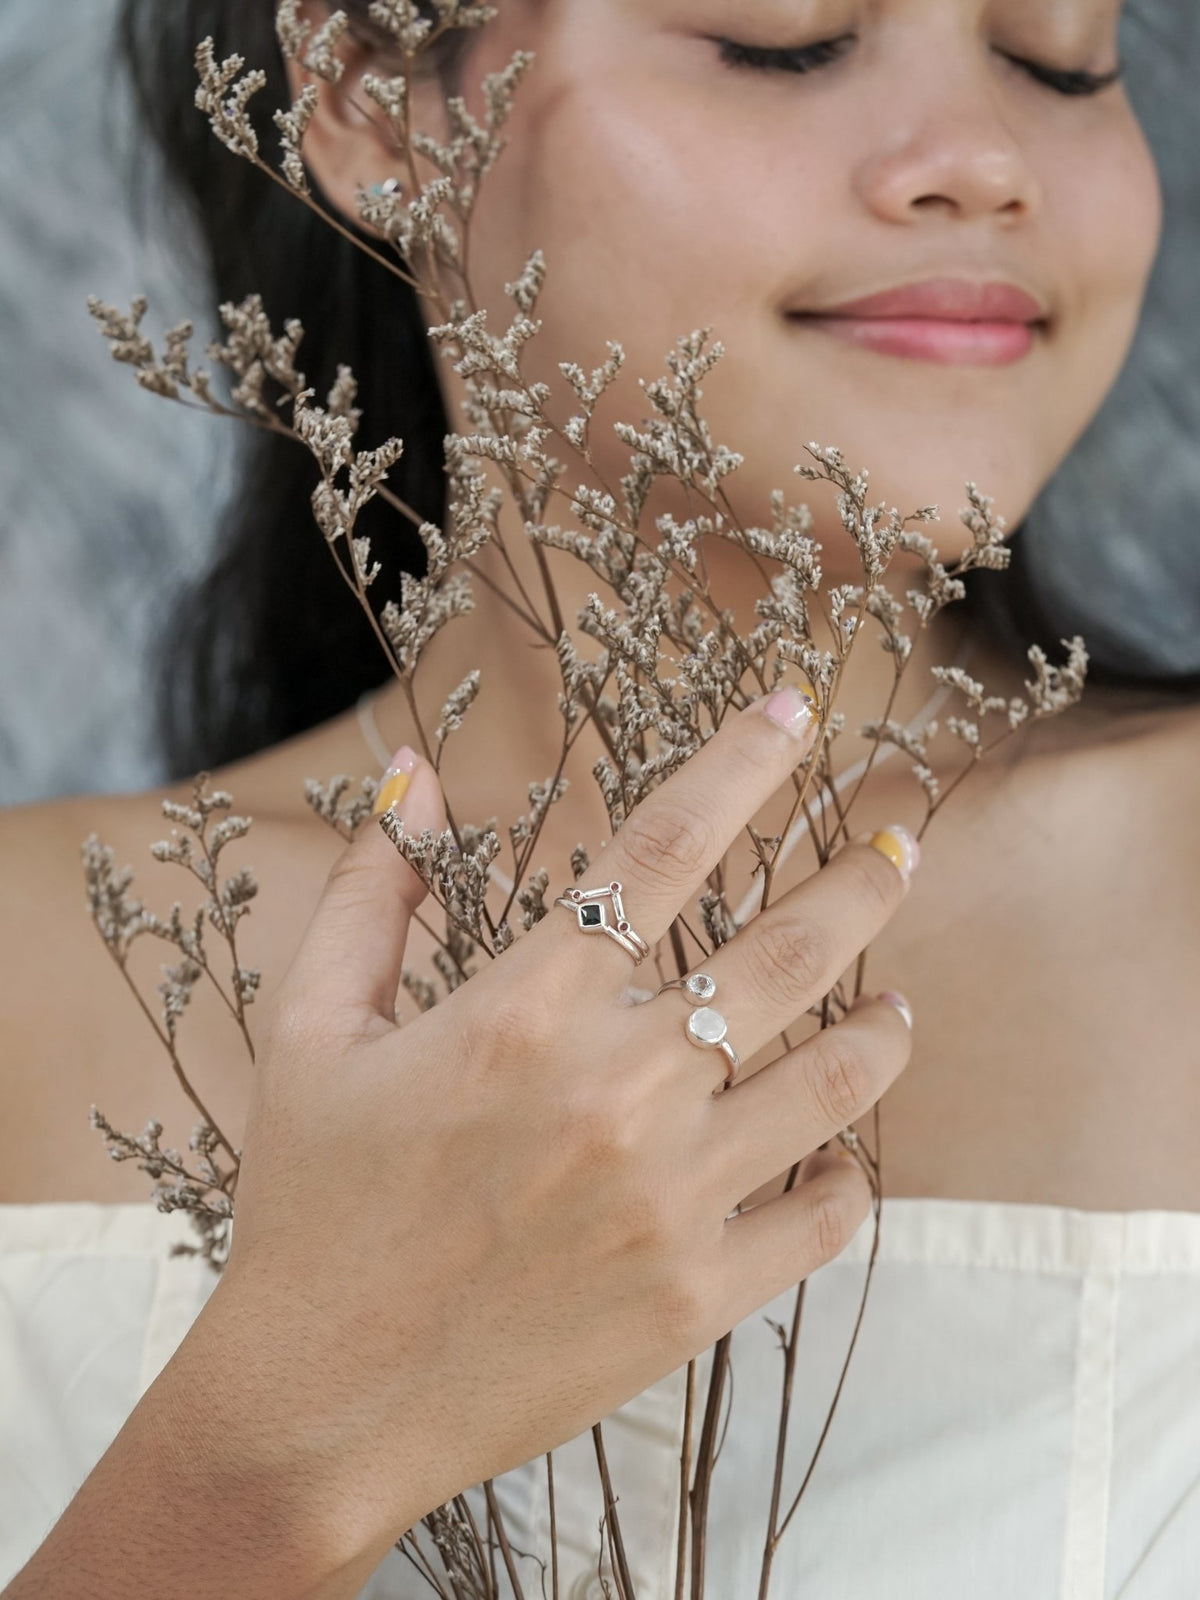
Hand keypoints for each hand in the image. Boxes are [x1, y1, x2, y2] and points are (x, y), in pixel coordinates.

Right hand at [215, 686, 914, 1575]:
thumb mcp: (310, 1032)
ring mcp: (671, 1195)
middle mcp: (617, 1088)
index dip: (741, 764)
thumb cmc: (309, 1207)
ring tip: (897, 1000)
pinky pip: (826, 1218)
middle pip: (788, 949)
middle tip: (900, 841)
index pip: (664, 848)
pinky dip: (848, 1177)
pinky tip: (839, 1154)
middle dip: (864, 878)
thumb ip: (370, 893)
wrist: (321, 1403)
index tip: (793, 711)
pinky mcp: (698, 1294)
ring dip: (885, 1023)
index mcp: (524, 1010)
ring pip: (837, 1076)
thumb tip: (413, 774)